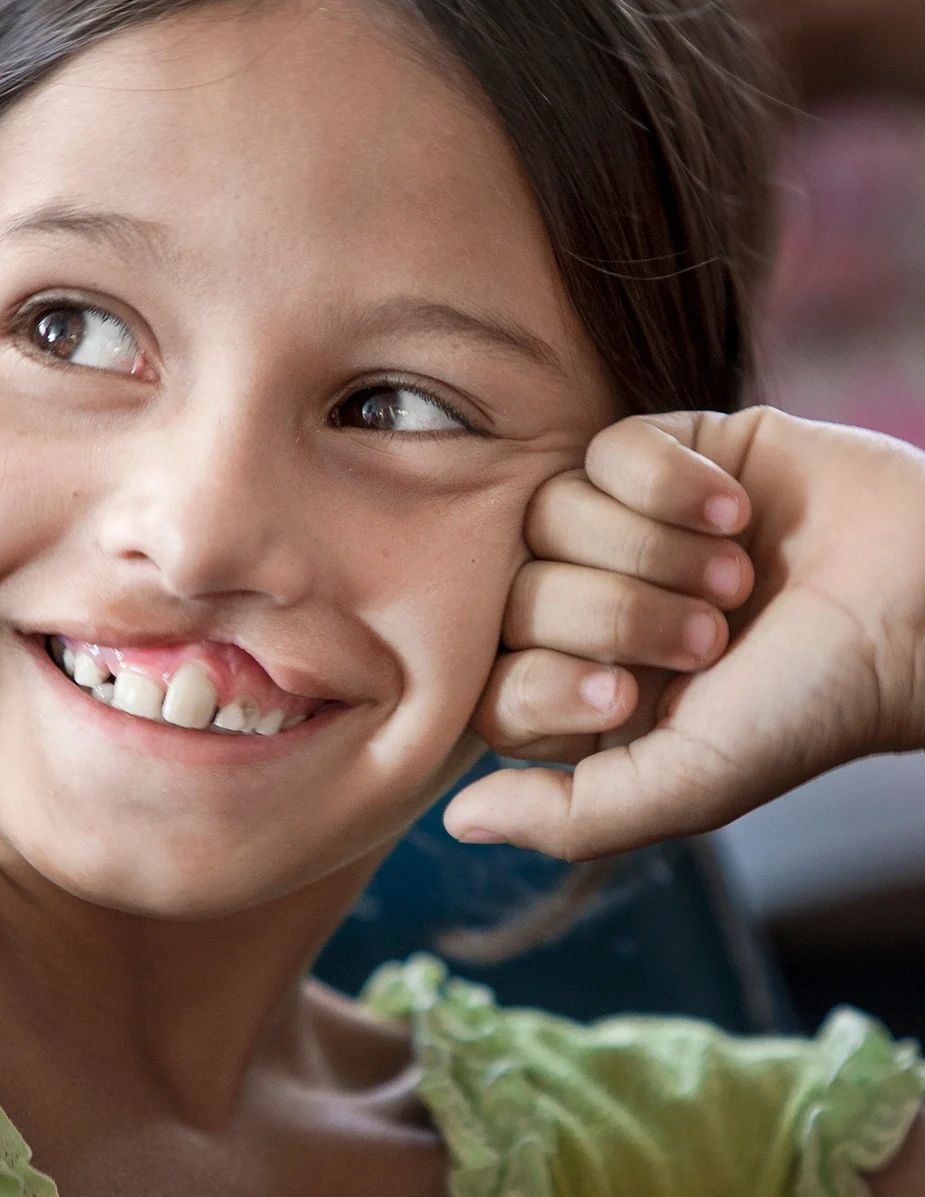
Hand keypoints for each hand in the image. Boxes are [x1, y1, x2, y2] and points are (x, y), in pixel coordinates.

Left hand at [450, 407, 924, 859]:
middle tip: (712, 636)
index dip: (549, 682)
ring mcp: (617, 524)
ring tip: (735, 576)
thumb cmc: (812, 704)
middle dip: (621, 618)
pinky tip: (734, 509)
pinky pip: (606, 447)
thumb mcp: (692, 784)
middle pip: (516, 592)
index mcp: (580, 684)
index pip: (488, 677)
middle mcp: (585, 603)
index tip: (630, 696)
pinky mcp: (661, 453)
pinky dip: (671, 484)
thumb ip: (572, 814)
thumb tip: (457, 822)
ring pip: (551, 511)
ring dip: (653, 550)